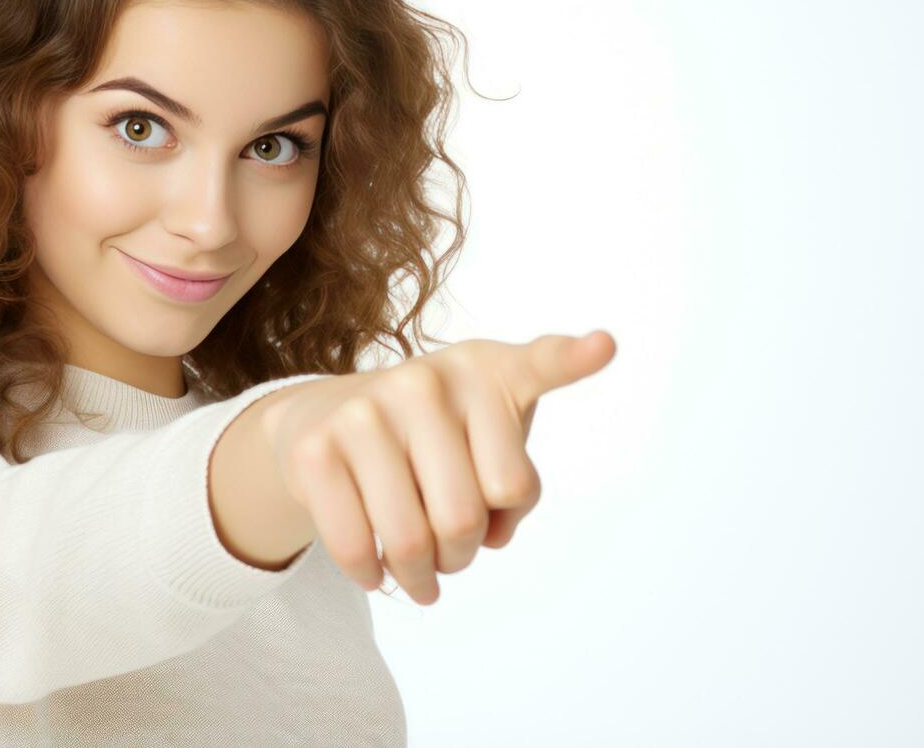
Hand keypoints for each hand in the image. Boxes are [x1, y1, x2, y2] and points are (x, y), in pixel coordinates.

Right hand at [257, 331, 615, 604]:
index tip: (604, 346)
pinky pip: (358, 546)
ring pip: (417, 538)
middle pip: (472, 512)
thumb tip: (491, 538)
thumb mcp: (482, 437)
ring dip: (423, 577)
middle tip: (453, 552)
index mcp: (487, 371)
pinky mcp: (319, 446)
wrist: (325, 416)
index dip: (573, 359)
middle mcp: (428, 379)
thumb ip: (510, 488)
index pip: (539, 366)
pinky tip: (376, 572)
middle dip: (465, 553)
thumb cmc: (430, 438)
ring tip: (421, 573)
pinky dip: (372, 576)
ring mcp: (369, 408)